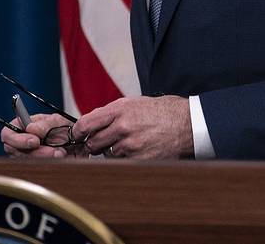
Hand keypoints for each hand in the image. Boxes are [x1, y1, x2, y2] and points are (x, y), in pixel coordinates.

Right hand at [1, 113, 86, 158]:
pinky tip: (60, 158)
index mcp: (22, 126)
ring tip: (61, 152)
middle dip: (36, 152)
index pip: (7, 134)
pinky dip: (49, 164)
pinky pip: (35, 168)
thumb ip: (45, 124)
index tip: (35, 141)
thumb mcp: (58, 121)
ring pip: (26, 161)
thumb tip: (31, 128)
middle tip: (53, 151)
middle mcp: (21, 142)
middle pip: (15, 151)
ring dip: (45, 158)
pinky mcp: (35, 165)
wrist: (78, 141)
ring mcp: (27, 155)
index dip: (17, 139)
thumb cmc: (64, 127)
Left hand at [72, 96, 192, 158]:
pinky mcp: (139, 159)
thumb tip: (90, 121)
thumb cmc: (162, 111)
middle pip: (93, 143)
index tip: (78, 135)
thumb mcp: (134, 103)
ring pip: (107, 154)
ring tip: (128, 142)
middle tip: (102, 142)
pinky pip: (122, 162)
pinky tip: (137, 149)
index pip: (85, 124)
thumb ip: (111, 112)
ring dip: (112, 151)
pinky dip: (125, 158)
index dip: (78, 132)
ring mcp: (130, 145)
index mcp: (119, 110)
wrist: (186, 123)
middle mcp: (122, 127)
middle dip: (95, 144)